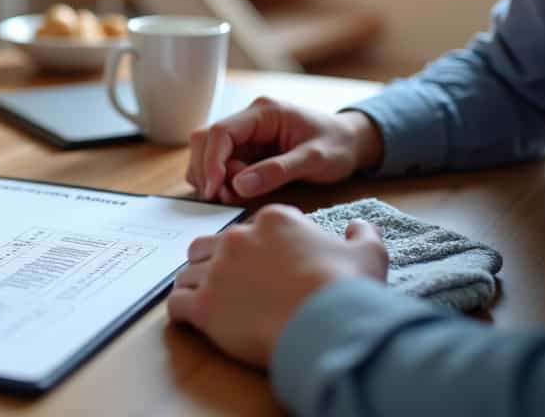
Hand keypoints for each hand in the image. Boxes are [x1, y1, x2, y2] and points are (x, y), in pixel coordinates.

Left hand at [167, 205, 387, 366]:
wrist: (328, 322)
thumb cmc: (346, 287)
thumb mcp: (367, 252)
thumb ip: (362, 234)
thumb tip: (359, 227)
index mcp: (272, 221)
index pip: (249, 229)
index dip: (255, 250)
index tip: (266, 271)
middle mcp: (237, 239)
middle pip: (208, 246)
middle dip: (215, 263)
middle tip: (233, 287)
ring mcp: (217, 271)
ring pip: (188, 273)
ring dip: (197, 286)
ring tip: (213, 304)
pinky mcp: (204, 305)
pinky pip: (177, 304)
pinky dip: (183, 312)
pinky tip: (195, 320)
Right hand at [187, 98, 383, 202]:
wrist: (352, 141)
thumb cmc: (338, 145)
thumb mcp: (315, 160)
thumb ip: (278, 171)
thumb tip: (239, 184)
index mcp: (264, 111)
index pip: (222, 132)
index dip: (212, 162)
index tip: (214, 190)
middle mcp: (249, 118)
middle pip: (206, 140)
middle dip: (209, 171)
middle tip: (225, 198)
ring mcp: (246, 133)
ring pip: (208, 152)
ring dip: (213, 177)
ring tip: (235, 196)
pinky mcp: (247, 148)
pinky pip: (220, 162)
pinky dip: (220, 179)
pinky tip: (236, 192)